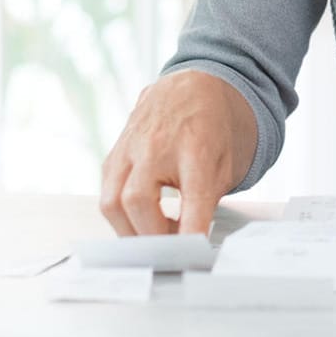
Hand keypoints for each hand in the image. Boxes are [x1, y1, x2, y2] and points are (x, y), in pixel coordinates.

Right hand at [100, 70, 257, 236]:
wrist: (201, 82)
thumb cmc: (218, 126)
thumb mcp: (228, 163)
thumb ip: (208, 202)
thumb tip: (192, 245)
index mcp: (197, 145)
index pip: (192, 197)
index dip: (190, 231)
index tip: (192, 254)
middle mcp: (157, 143)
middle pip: (137, 201)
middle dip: (151, 237)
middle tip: (170, 250)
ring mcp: (131, 144)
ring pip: (111, 201)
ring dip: (129, 230)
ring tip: (154, 238)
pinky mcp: (116, 149)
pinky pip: (107, 188)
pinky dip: (121, 212)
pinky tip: (142, 217)